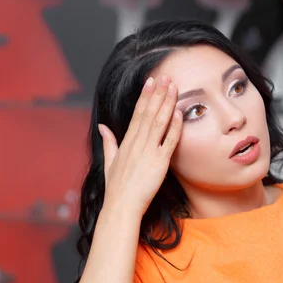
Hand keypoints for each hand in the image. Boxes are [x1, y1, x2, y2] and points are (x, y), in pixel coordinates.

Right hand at [99, 75, 182, 215]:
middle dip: (158, 93)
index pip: (137, 113)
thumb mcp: (109, 162)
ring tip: (174, 87)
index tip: (151, 81)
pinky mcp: (159, 163)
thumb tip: (102, 127)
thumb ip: (108, 142)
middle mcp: (137, 143)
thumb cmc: (117, 188)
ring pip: (159, 122)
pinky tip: (180, 113)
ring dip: (167, 103)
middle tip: (166, 76)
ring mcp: (148, 151)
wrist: (122, 206)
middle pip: (149, 113)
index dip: (145, 96)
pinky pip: (169, 141)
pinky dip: (174, 126)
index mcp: (126, 142)